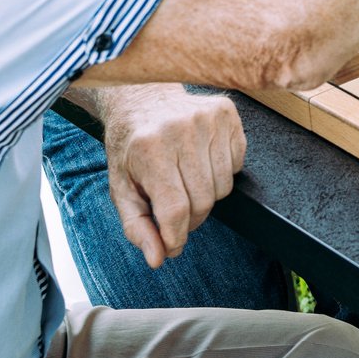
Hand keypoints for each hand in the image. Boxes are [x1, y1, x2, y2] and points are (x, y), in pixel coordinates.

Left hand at [100, 85, 245, 267]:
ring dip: (206, 196)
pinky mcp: (227, 112)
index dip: (175, 237)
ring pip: (223, 187)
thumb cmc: (131, 149)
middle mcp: (180, 129)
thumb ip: (137, 227)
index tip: (172, 244)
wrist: (143, 99)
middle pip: (202, 201)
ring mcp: (207, 118)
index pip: (175, 210)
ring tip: (187, 184)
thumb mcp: (122, 190)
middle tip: (176, 211)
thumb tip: (158, 258)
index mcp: (149, 149)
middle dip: (190, 219)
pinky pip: (236, 165)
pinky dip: (221, 173)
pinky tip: (201, 161)